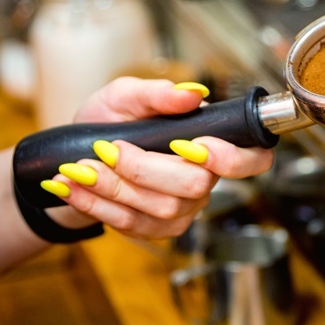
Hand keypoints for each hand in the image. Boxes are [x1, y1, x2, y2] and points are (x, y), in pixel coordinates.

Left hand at [42, 77, 273, 238]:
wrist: (74, 157)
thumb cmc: (107, 122)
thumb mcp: (124, 96)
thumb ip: (156, 94)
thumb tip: (190, 95)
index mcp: (208, 144)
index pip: (252, 160)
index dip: (232, 159)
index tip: (195, 145)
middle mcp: (203, 181)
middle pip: (194, 185)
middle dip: (144, 168)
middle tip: (107, 149)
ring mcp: (182, 210)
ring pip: (159, 208)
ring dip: (112, 187)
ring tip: (78, 167)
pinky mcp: (155, 230)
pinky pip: (132, 224)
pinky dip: (96, 204)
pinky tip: (72, 187)